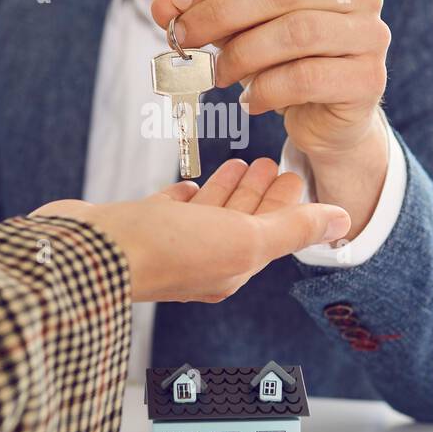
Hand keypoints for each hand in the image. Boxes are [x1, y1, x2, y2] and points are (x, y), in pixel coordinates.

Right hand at [33, 158, 348, 302]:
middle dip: (258, 194)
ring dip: (226, 192)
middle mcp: (199, 261)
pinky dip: (186, 198)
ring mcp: (165, 246)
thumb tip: (343, 222)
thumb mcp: (244, 239)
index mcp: (229, 269)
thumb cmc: (165, 251)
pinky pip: (169, 212)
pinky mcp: (136, 228)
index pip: (269, 232)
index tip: (295, 173)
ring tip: (239, 164)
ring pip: (207, 215)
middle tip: (272, 163)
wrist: (89, 254)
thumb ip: (292, 229)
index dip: (286, 204)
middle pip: (240, 222)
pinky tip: (190, 184)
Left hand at [150, 0, 389, 161]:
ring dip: (242, 55)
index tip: (177, 3)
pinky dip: (267, 90)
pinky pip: (307, 78)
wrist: (328, 116)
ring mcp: (371, 34)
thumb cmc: (284, 60)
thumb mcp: (239, 29)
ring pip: (296, 33)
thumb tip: (162, 6)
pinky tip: (250, 101)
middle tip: (183, 39)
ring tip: (217, 75)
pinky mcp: (369, 79)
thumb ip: (203, 12)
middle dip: (220, 13)